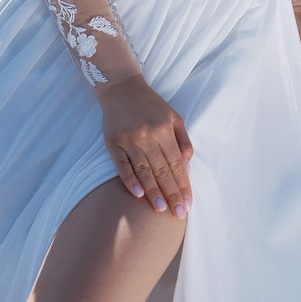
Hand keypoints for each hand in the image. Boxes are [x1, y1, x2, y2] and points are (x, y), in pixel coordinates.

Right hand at [98, 74, 192, 217]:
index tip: (188, 202)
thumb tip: (188, 162)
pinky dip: (129, 180)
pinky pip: (122, 165)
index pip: (176, 163)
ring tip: (161, 209)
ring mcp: (129, 140)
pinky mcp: (113, 143)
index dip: (183, 184)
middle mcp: (147, 136)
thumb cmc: (150, 104)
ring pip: (143, 170)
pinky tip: (137, 194)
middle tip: (178, 213)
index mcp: (164, 130)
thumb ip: (183, 138)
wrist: (121, 88)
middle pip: (162, 170)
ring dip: (153, 192)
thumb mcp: (173, 116)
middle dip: (171, 193)